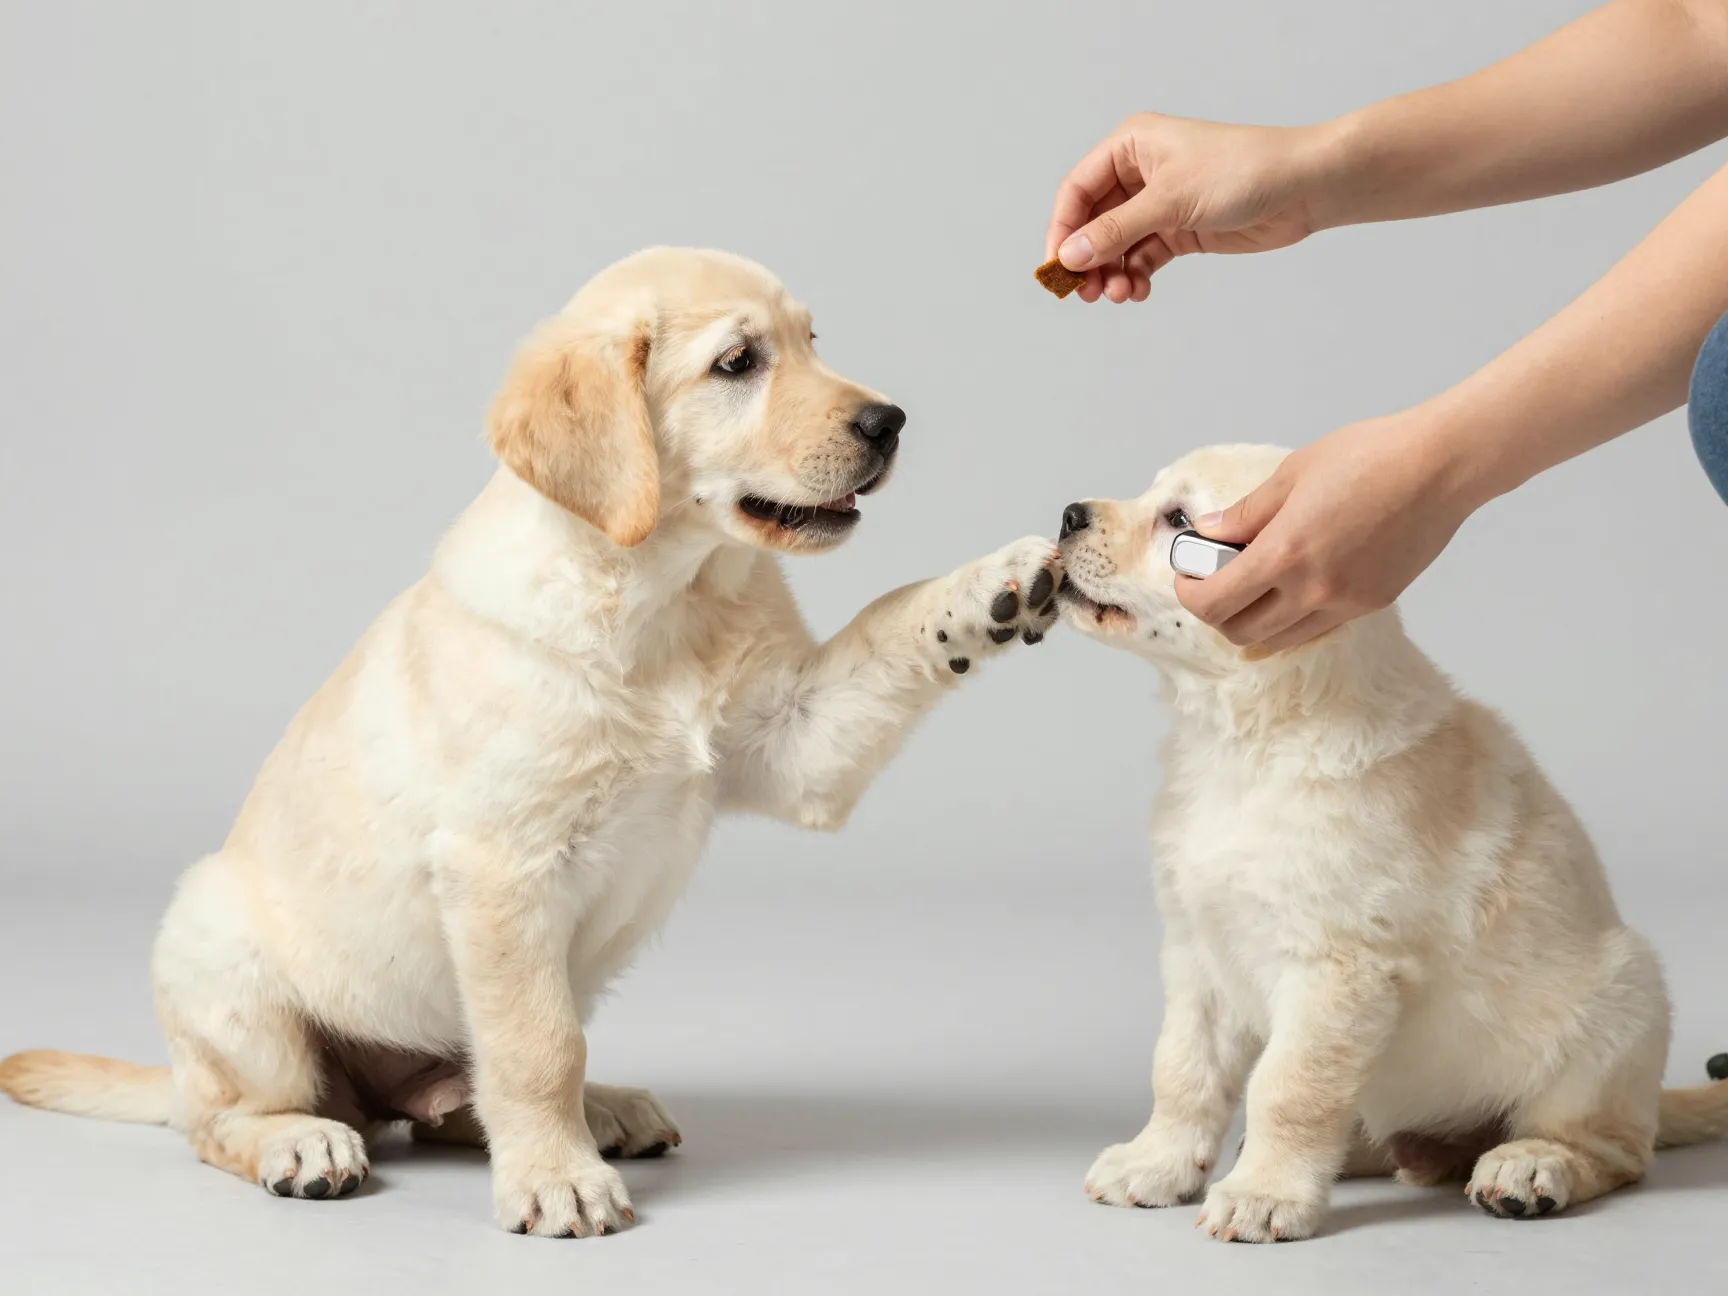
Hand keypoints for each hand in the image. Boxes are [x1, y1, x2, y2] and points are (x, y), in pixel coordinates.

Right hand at [1045, 113, 1337, 302]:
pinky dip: (1135, 276)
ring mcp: (1159, 203)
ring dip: (1111, 272)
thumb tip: (1069, 257)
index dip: (1063, 230)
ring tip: (1119, 295)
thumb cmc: (1241, 171)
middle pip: (1093, 222)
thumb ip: (1116, 230)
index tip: (1057, 267)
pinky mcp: (1179, 229)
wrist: (1303, 187)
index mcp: (1131, 145)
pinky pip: (1142, 257)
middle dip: (1087, 259)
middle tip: (1086, 293)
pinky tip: (1138, 291)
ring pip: (1116, 245)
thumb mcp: (1170, 200)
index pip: (1077, 190)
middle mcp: (1140, 172)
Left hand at [1175, 414, 1480, 651]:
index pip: (1214, 604)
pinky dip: (1294, 614)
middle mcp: (1313, 590)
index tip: (1189, 575)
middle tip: (1215, 582)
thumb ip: (1245, 513)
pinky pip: (1317, 625)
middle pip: (1240, 634)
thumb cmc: (1370, 457)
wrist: (1442, 466)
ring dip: (1255, 619)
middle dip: (1217, 613)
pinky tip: (1297, 579)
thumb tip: (1209, 533)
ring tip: (1256, 581)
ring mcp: (1346, 603)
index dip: (1190, 594)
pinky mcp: (1372, 604)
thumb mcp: (1292, 475)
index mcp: (1286, 554)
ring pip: (1280, 638)